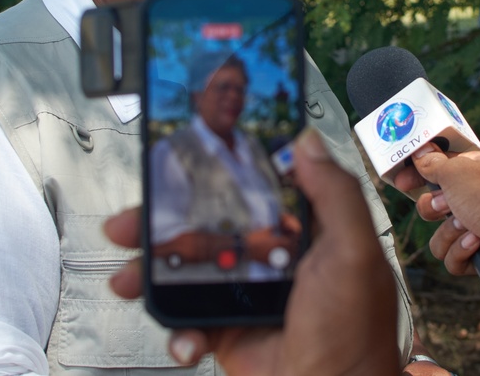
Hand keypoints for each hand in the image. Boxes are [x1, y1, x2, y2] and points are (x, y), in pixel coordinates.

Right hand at [104, 128, 400, 375]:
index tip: (178, 160)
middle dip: (162, 221)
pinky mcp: (226, 328)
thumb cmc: (353, 330)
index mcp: (303, 229)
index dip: (214, 174)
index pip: (253, 187)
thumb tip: (307, 142)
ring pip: (186, 269)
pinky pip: (187, 320)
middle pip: (206, 224)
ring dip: (150, 271)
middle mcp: (270, 255)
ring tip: (127, 278)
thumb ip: (334, 194)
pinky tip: (184, 338)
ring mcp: (244, 292)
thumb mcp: (353, 252)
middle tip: (130, 222)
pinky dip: (176, 329)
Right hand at [410, 147, 479, 283]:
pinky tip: (478, 243)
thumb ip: (432, 163)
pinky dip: (463, 252)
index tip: (403, 182)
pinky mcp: (479, 255)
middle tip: (448, 206)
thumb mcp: (455, 172)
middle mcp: (470, 200)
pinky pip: (452, 259)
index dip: (416, 177)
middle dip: (434, 210)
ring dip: (450, 234)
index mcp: (466, 175)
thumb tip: (422, 151)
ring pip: (439, 237)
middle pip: (430, 208)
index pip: (432, 172)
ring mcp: (475, 228)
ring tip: (471, 228)